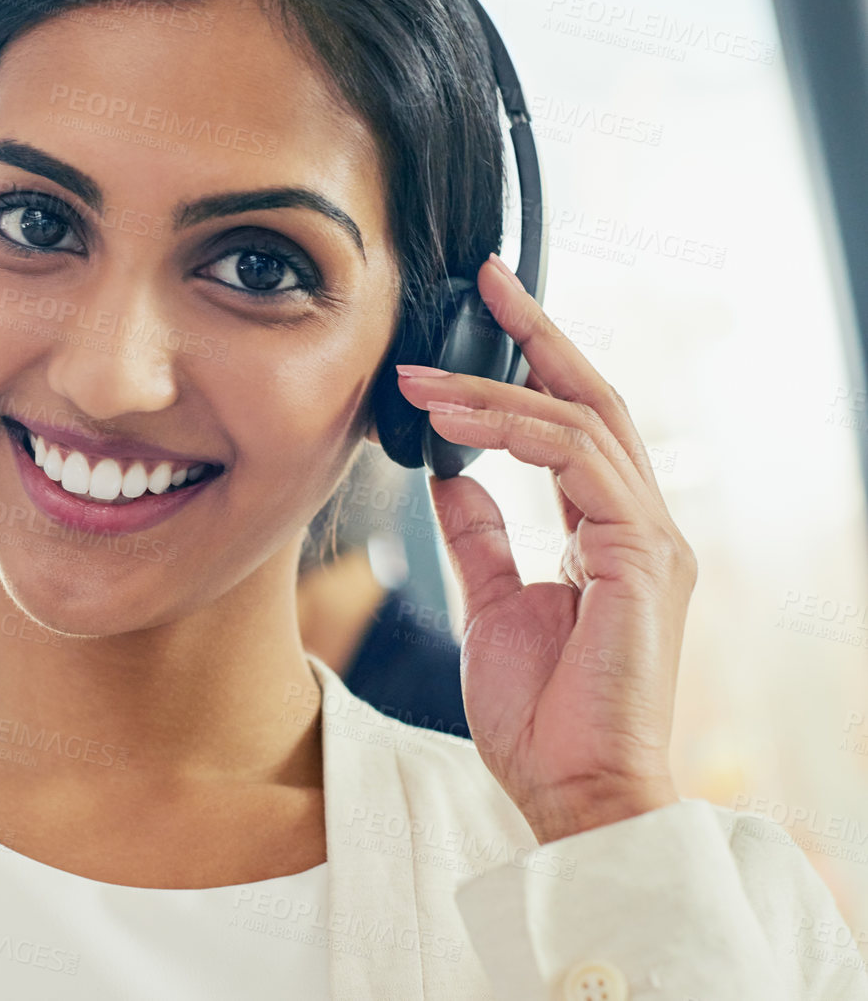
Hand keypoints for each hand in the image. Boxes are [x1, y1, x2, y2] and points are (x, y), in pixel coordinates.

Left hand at [394, 253, 692, 844]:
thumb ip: (479, 535)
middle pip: (593, 398)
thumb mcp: (493, 604)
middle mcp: (642, 524)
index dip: (534, 363)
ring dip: (494, 390)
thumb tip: (448, 477)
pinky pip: (576, 462)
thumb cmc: (541, 717)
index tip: (486, 312)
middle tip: (485, 279)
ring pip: (578, 422)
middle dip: (537, 333)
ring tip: (420, 381)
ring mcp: (651, 536)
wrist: (574, 792)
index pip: (575, 424)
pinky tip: (454, 424)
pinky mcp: (642, 555)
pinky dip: (513, 431)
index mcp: (612, 533)